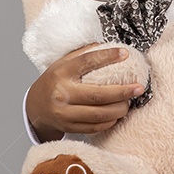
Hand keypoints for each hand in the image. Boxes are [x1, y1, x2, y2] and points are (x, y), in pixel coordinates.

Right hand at [26, 44, 143, 140]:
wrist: (35, 107)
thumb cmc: (54, 81)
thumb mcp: (63, 63)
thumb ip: (83, 55)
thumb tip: (109, 46)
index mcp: (62, 72)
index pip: (86, 62)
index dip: (107, 57)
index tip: (126, 54)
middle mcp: (62, 93)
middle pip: (97, 95)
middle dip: (122, 92)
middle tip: (138, 88)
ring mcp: (64, 113)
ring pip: (98, 115)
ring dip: (119, 109)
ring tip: (129, 103)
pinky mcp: (68, 127)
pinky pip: (94, 127)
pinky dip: (109, 121)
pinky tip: (118, 114)